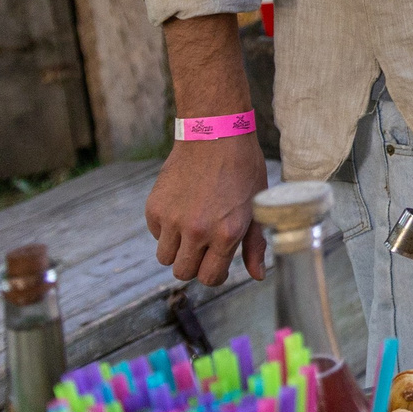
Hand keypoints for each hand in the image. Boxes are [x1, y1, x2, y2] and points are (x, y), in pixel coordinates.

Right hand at [145, 135, 269, 286]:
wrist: (215, 133)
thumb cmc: (242, 168)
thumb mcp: (256, 207)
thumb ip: (255, 245)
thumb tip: (258, 276)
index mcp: (226, 233)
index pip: (210, 278)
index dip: (215, 274)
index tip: (217, 264)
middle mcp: (197, 231)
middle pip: (182, 273)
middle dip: (194, 265)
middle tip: (203, 247)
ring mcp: (173, 219)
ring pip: (165, 258)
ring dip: (177, 250)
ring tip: (191, 229)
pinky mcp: (154, 207)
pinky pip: (156, 234)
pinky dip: (165, 229)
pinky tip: (181, 209)